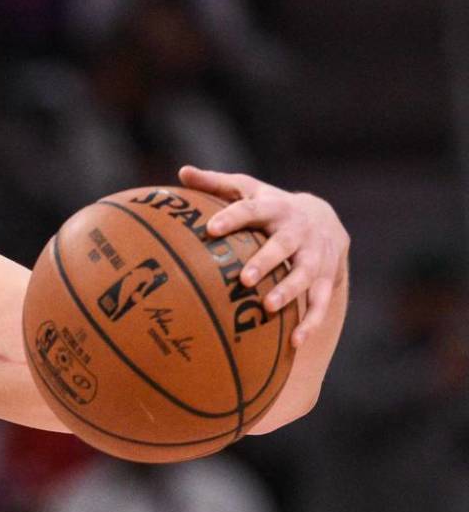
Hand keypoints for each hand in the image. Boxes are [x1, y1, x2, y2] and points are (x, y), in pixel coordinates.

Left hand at [179, 165, 349, 347]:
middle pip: (283, 245)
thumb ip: (216, 184)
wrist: (324, 219)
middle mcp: (298, 231)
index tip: (211, 229)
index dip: (232, 217)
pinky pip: (321, 302)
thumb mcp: (248, 191)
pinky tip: (295, 341)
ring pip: (305, 274)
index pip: (251, 211)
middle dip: (266, 261)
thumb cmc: (270, 208)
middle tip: (244, 279)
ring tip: (269, 308)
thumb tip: (183, 171)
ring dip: (289, 291)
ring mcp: (316, 256)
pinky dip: (311, 321)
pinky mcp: (327, 278)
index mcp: (274, 208)